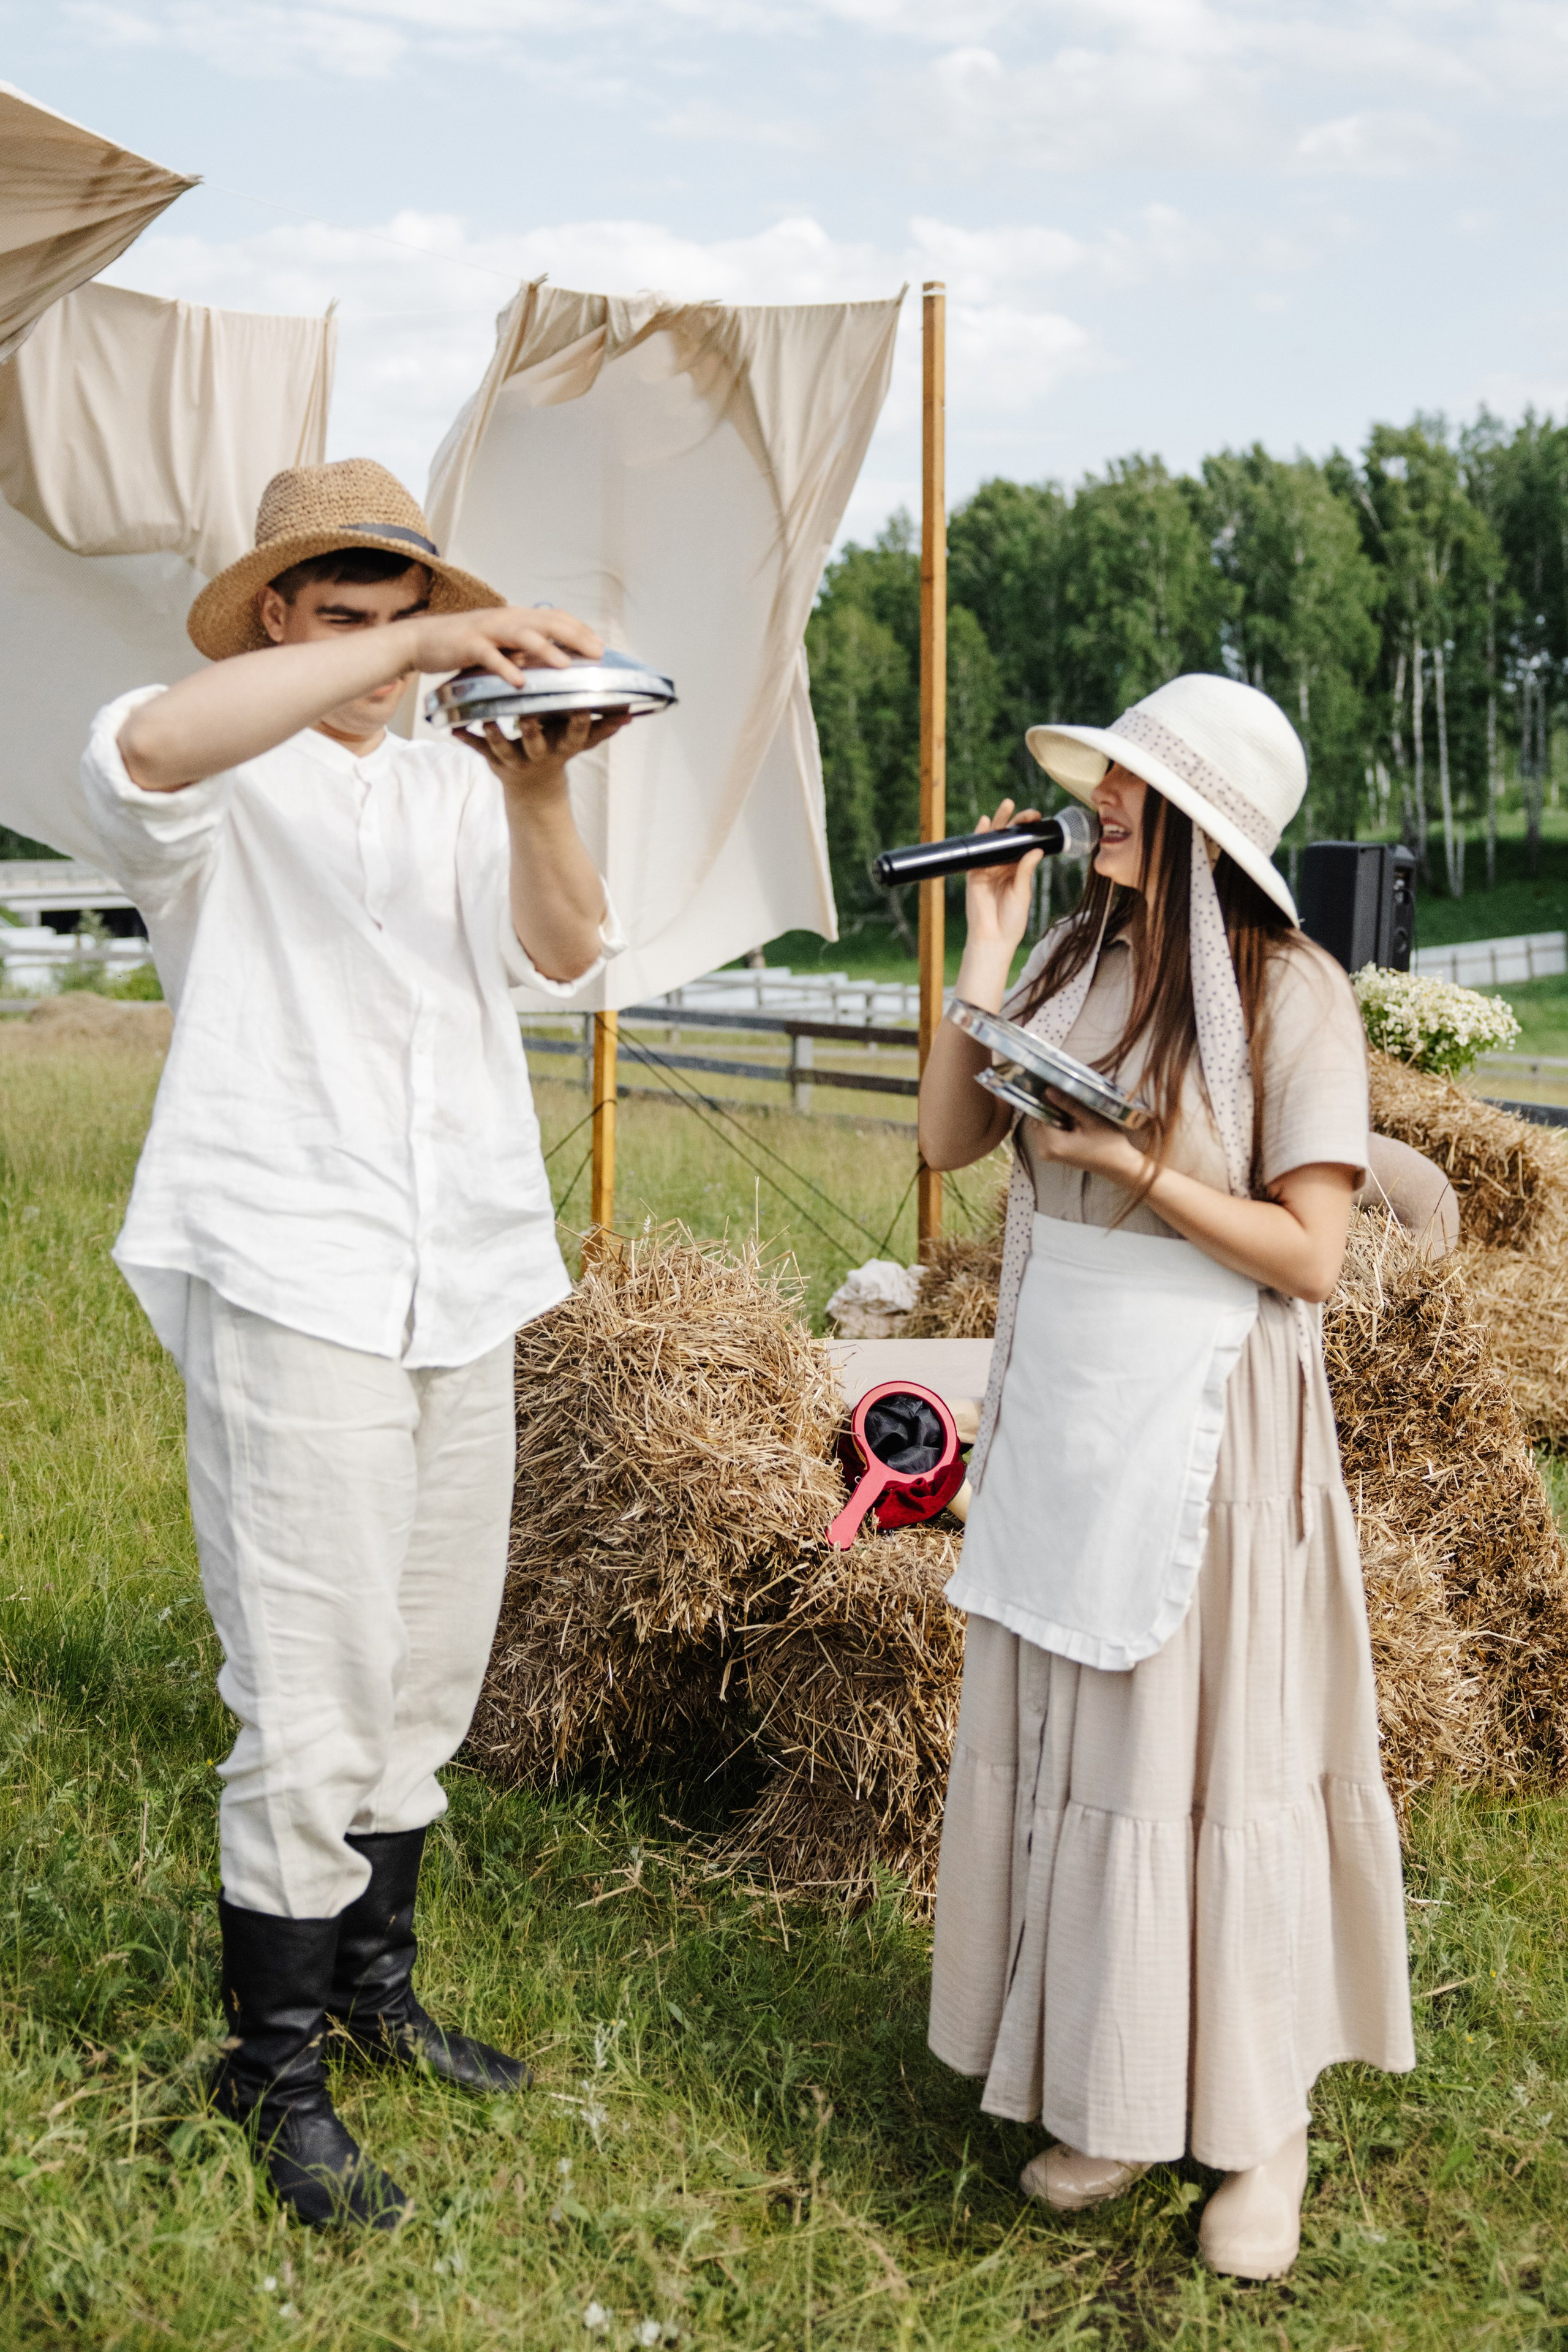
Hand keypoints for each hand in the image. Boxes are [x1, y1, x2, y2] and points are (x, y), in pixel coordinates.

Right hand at [409, 604, 603, 684]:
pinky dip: (505, 668)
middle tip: (597, 654)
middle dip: (574, 637)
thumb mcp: (499, 642)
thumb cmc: (464, 645)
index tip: (601, 646)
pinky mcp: (467, 645)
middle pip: (546, 623)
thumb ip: (523, 646)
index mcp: (515, 617)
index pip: (554, 618)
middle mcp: (505, 619)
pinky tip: (519, 682)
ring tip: (566, 666)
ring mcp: (486, 630)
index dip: (579, 630)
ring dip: (545, 650)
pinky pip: (489, 656)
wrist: (422, 640)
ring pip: (521, 636)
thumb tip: (553, 657)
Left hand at [456, 708, 628, 791]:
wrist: (534, 790)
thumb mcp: (581, 743)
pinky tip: (452, 727)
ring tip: (485, 721)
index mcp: (562, 746)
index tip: (580, 704)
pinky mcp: (495, 761)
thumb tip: (631, 712)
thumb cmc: (558, 751)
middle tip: (527, 714)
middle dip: (533, 731)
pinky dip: (466, 740)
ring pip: (504, 748)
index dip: (579, 722)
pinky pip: (479, 751)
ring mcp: (516, 759)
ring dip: (495, 735)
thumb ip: (603, 727)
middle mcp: (539, 754)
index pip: (574, 734)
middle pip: (537, 743)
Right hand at [963, 800, 1043, 956]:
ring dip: (999, 822)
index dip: (1030, 831)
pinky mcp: (974, 873)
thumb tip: (1036, 849)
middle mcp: (1003, 865)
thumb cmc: (1011, 920)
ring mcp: (988, 868)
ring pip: (993, 840)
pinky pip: (976, 851)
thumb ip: (1025, 871)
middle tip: (1028, 812)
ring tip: (1007, 805)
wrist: (993, 937)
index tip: (1039, 820)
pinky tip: (985, 822)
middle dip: (1017, 822)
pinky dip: (979, 836)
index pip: (1024, 844)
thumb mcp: (1022, 893)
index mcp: (1018, 869)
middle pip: (1009, 838)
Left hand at [1028, 1089, 1147, 1186]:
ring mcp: (1048, 1153)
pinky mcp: (1053, 1153)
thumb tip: (1048, 1090)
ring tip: (1072, 1106)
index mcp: (1053, 1144)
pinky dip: (1057, 1123)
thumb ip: (1068, 1104)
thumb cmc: (1109, 1142)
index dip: (1047, 1099)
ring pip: (1043, 1125)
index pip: (1039, 1113)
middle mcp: (1044, 1151)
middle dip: (1050, 1106)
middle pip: (1038, 1120)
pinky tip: (1071, 1118)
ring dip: (1054, 1114)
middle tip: (1066, 1095)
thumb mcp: (1090, 1119)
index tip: (1056, 1087)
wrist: (1119, 1165)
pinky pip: (1048, 1132)